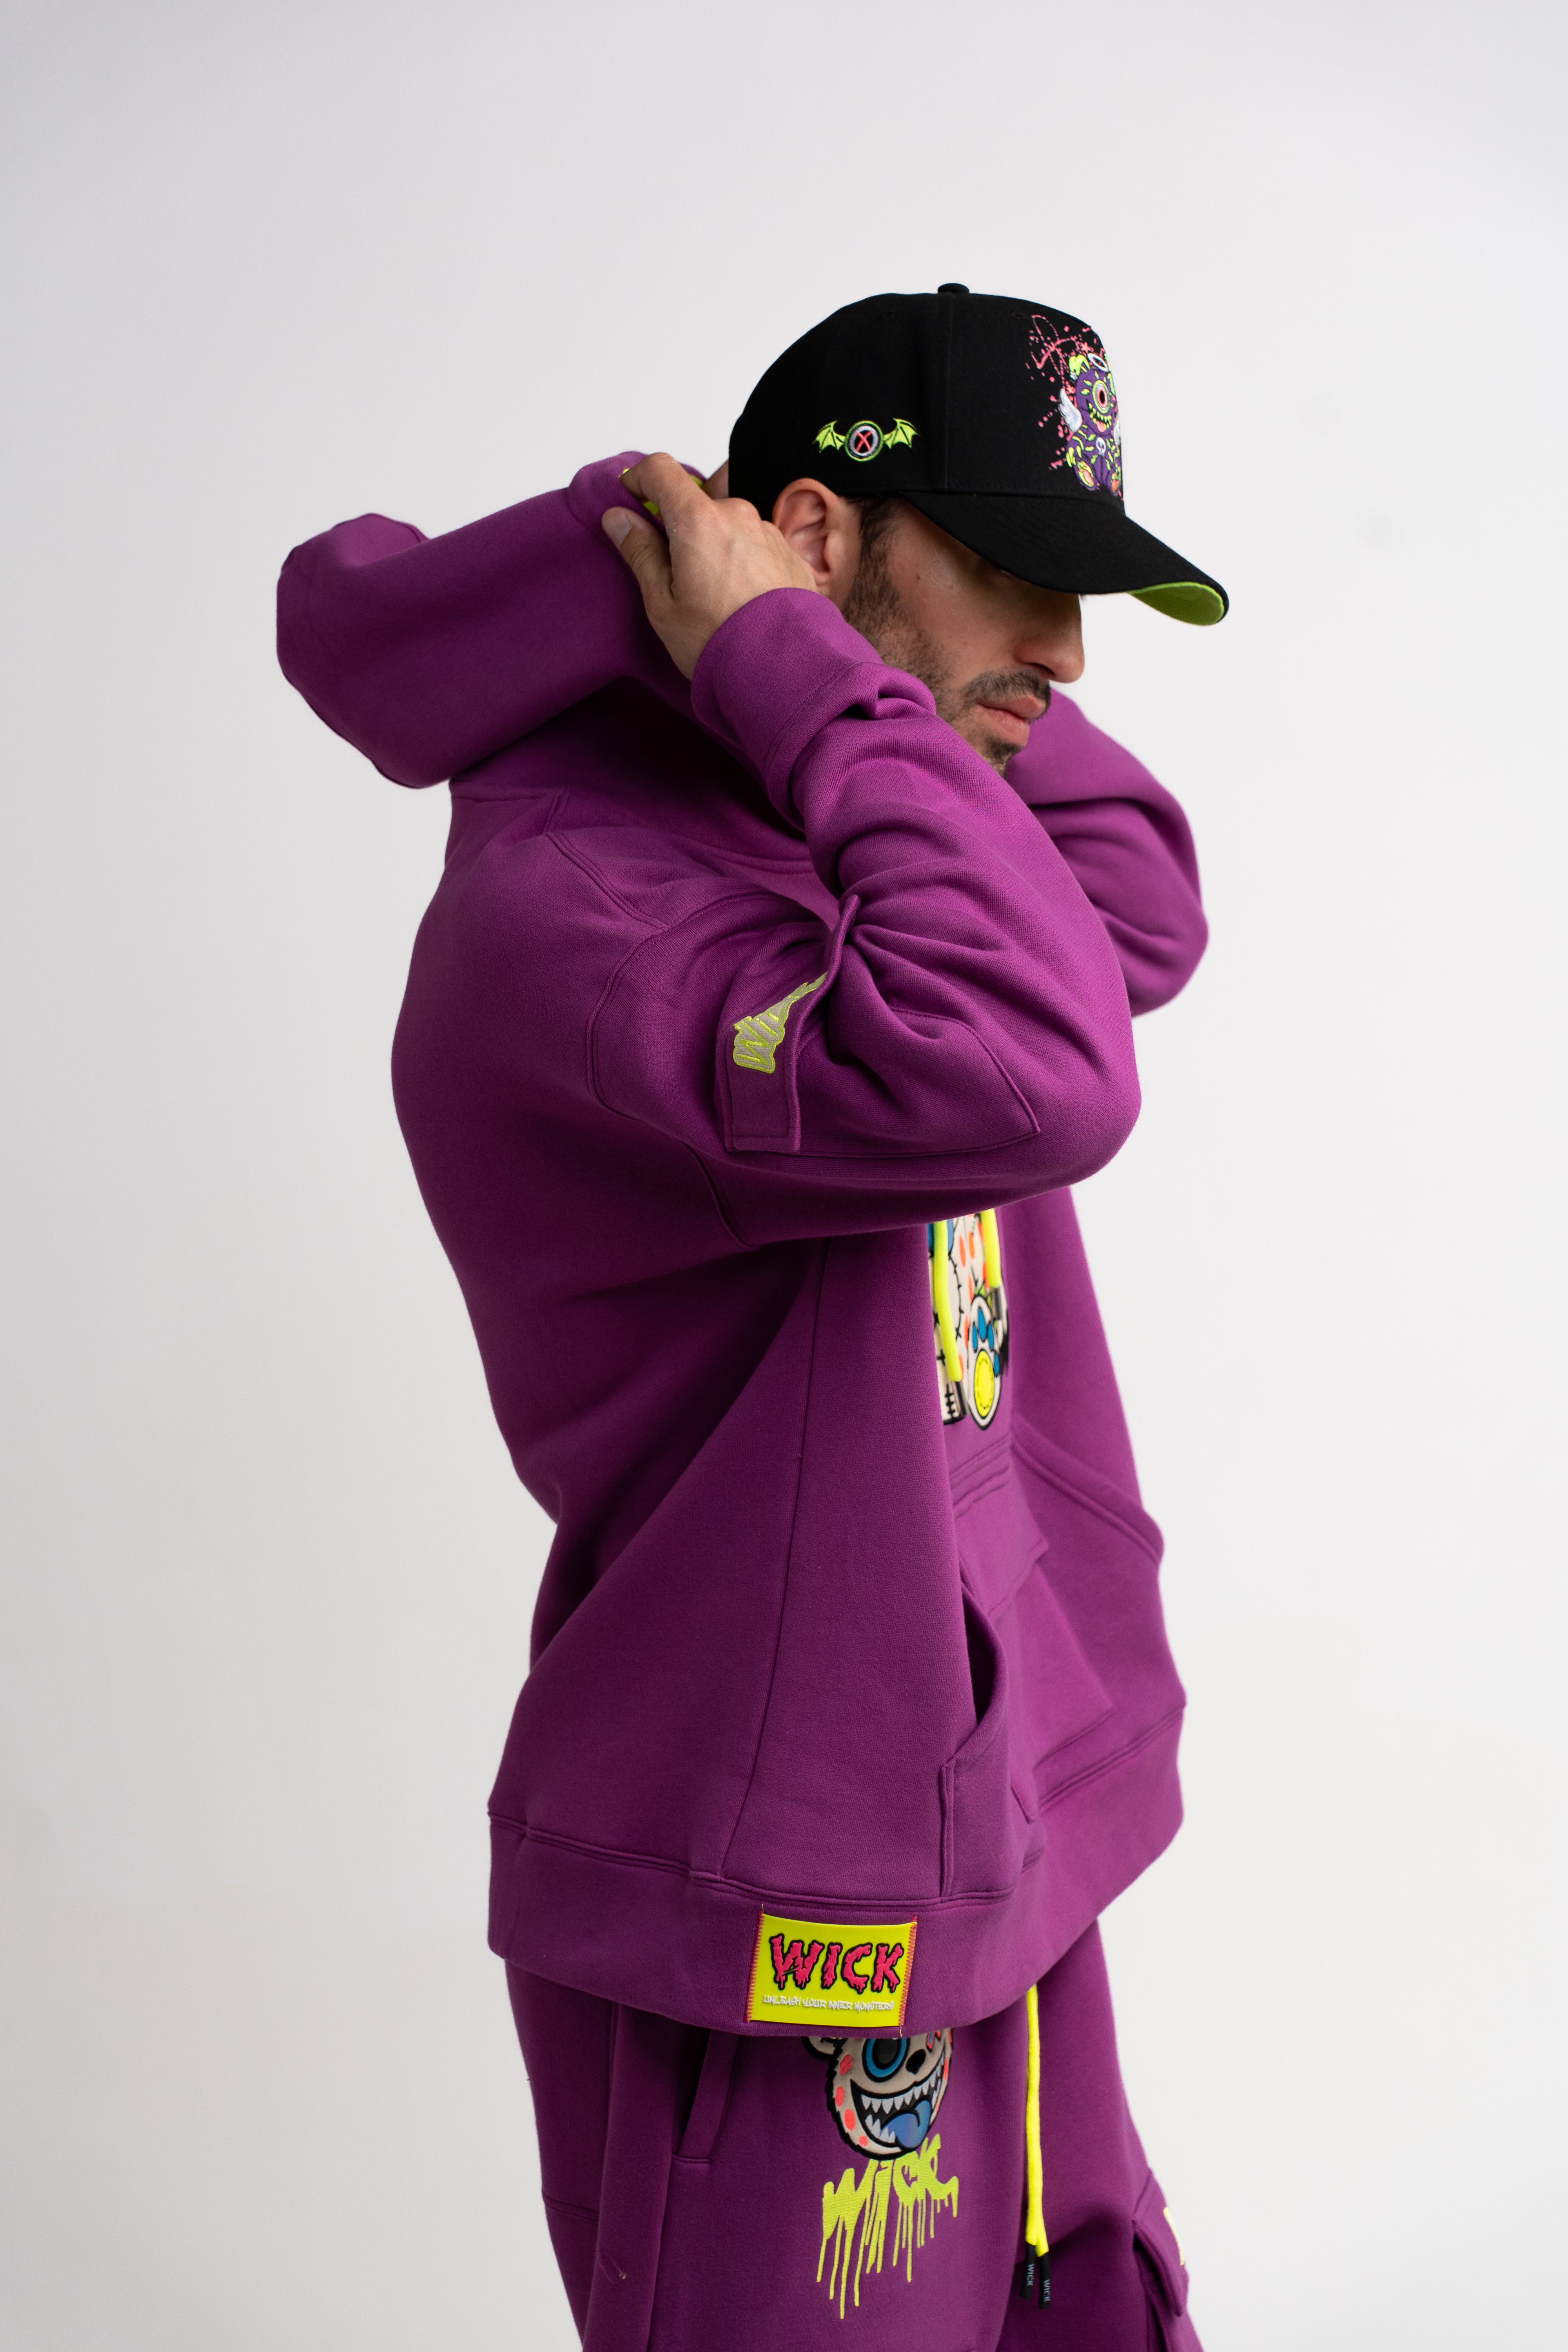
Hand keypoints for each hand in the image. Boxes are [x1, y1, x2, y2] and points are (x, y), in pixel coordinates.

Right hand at [602, 453, 820, 678]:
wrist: (786, 672)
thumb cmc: (720, 641)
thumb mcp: (663, 603)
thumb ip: (640, 552)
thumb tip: (619, 517)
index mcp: (699, 520)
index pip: (661, 469)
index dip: (639, 479)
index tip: (630, 501)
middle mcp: (738, 515)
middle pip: (697, 504)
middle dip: (680, 530)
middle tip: (674, 576)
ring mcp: (768, 532)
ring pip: (728, 527)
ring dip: (714, 548)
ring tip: (714, 598)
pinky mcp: (790, 554)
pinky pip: (755, 546)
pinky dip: (741, 563)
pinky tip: (740, 601)